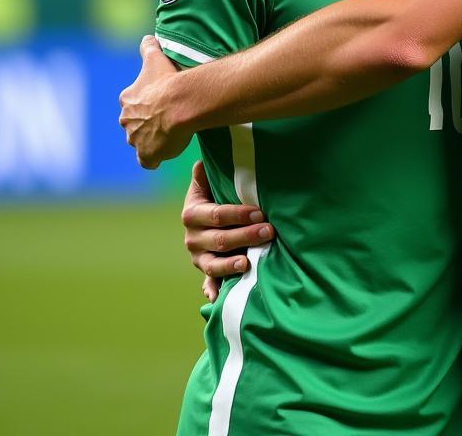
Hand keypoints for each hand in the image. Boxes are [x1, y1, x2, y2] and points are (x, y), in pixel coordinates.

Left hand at [119, 35, 193, 168]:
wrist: (180, 103)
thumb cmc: (169, 80)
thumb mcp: (156, 59)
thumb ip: (148, 47)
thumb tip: (147, 37)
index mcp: (127, 98)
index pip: (133, 103)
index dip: (147, 103)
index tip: (162, 101)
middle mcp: (126, 120)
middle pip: (135, 123)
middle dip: (147, 122)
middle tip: (168, 117)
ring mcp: (135, 139)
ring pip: (141, 141)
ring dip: (152, 139)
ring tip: (172, 133)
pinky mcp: (146, 154)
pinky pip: (148, 161)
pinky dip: (154, 158)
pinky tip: (165, 152)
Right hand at [182, 161, 274, 301]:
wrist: (205, 219)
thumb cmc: (214, 196)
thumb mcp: (207, 184)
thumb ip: (205, 175)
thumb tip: (201, 162)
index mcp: (192, 214)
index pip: (216, 215)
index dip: (237, 214)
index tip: (259, 212)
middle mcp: (193, 238)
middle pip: (219, 240)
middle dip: (245, 236)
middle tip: (269, 231)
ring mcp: (198, 258)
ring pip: (213, 265)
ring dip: (231, 265)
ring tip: (248, 262)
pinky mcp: (206, 273)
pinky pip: (208, 285)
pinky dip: (213, 291)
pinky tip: (218, 298)